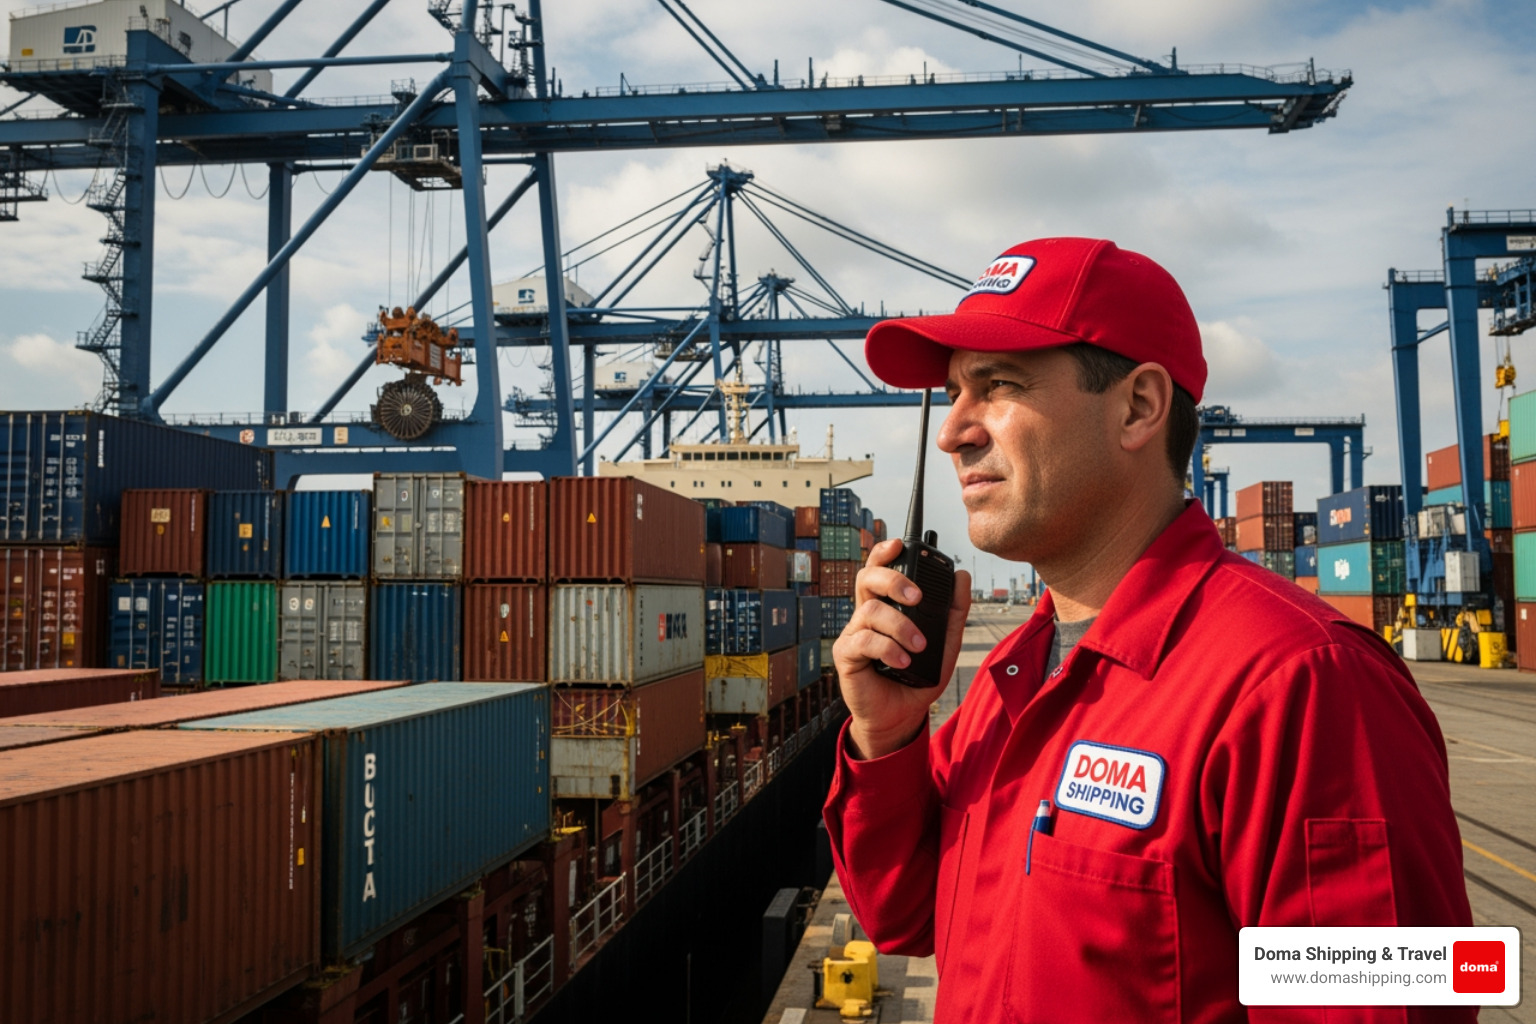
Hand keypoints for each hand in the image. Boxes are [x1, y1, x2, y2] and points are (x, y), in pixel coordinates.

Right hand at [833, 538, 971, 759]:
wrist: (902, 716)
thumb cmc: (918, 677)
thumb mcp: (946, 643)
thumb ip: (953, 611)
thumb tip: (961, 575)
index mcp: (887, 606)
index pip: (880, 570)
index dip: (884, 552)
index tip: (899, 544)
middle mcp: (867, 614)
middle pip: (867, 578)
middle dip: (892, 579)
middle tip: (917, 597)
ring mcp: (854, 633)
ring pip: (870, 609)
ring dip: (900, 625)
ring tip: (918, 646)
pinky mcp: (846, 654)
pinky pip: (864, 640)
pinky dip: (888, 648)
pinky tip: (902, 661)